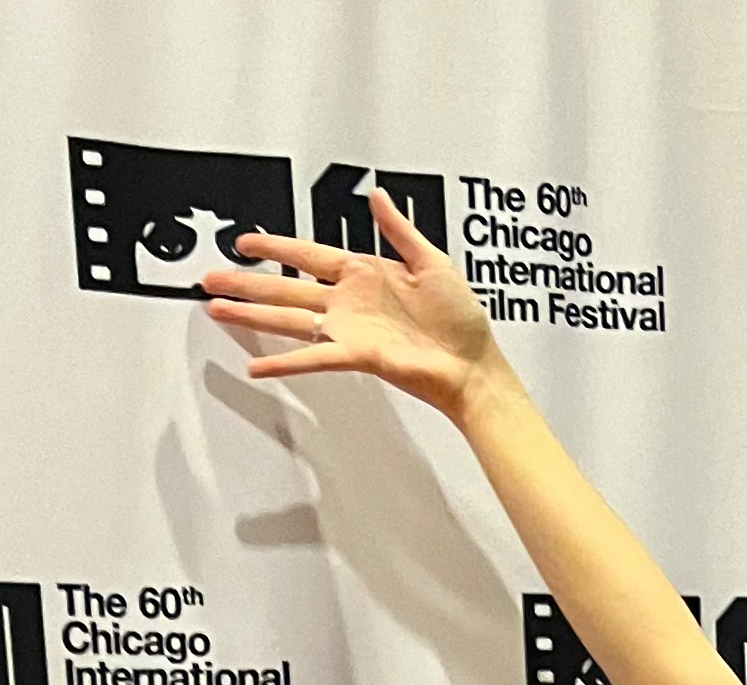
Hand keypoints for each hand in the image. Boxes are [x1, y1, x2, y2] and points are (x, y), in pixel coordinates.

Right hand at [199, 188, 500, 418]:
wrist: (473, 365)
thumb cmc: (461, 320)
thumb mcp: (431, 260)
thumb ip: (398, 229)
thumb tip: (378, 196)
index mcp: (363, 273)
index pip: (306, 253)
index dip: (274, 246)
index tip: (245, 242)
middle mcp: (349, 302)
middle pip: (285, 287)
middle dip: (246, 282)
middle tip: (212, 278)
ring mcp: (349, 330)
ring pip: (289, 319)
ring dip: (252, 314)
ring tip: (219, 308)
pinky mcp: (357, 355)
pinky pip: (313, 357)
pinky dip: (285, 362)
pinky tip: (258, 365)